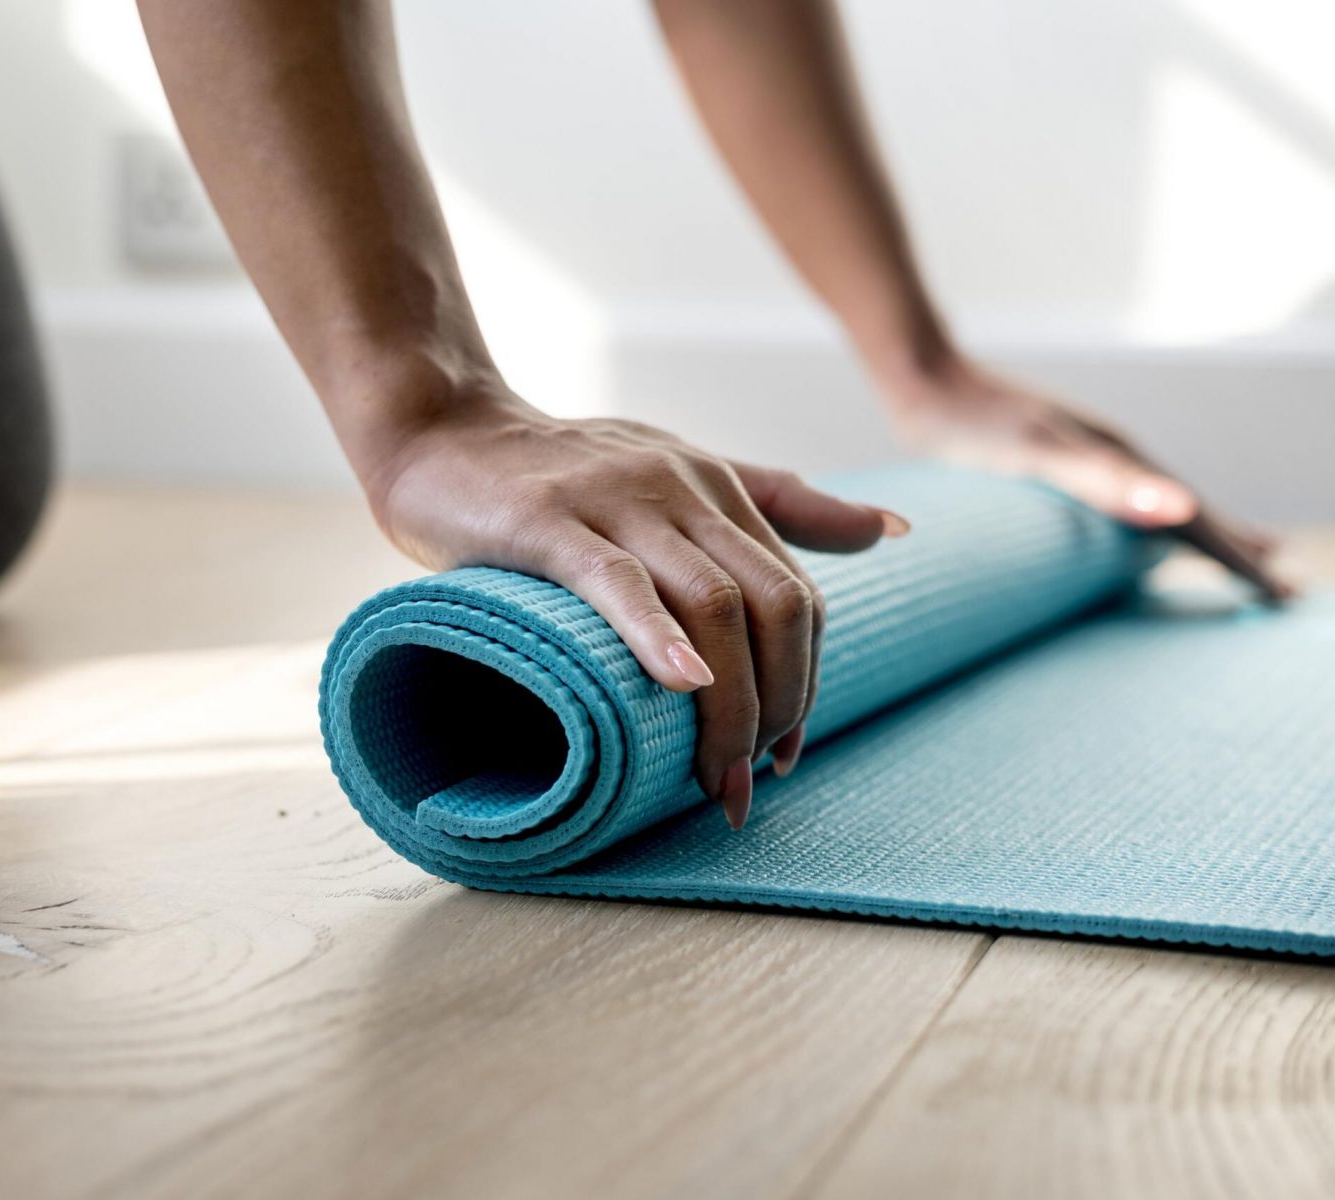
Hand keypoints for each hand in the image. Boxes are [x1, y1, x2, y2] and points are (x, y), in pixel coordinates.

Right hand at [369, 385, 908, 829]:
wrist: (442, 428)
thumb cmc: (561, 467)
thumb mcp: (683, 470)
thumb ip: (781, 501)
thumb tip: (892, 529)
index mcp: (718, 488)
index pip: (796, 597)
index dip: (804, 682)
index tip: (782, 751)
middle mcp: (683, 488)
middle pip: (772, 606)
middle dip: (777, 705)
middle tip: (746, 781)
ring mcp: (618, 501)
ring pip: (712, 604)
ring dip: (727, 705)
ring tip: (711, 777)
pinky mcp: (548, 521)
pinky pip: (618, 583)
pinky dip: (657, 638)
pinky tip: (681, 686)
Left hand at [885, 360, 1294, 600]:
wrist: (922, 375)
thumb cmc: (972, 423)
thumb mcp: (1040, 455)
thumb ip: (1108, 482)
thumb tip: (1183, 509)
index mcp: (1124, 460)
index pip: (1199, 521)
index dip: (1239, 561)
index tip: (1284, 597)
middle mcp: (1118, 455)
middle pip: (1194, 512)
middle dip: (1240, 553)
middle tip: (1288, 593)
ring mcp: (1091, 456)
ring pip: (1166, 505)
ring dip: (1207, 536)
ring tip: (1246, 558)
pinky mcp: (1059, 462)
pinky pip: (1129, 503)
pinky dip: (1156, 524)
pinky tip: (1146, 534)